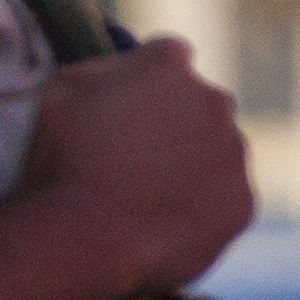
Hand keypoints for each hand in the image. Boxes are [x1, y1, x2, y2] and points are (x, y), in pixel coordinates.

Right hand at [20, 38, 253, 295]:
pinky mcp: (242, 206)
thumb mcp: (58, 91)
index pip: (167, 57)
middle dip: (173, 124)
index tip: (121, 107)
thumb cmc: (58, 162)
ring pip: (216, 154)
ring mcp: (233, 155)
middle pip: (199, 106)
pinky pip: (223, 202)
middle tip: (129, 158)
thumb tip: (124, 59)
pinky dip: (200, 210)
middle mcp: (213, 101)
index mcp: (167, 64)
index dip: (143, 82)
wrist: (81, 242)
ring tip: (141, 198)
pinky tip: (159, 225)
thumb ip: (100, 68)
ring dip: (190, 167)